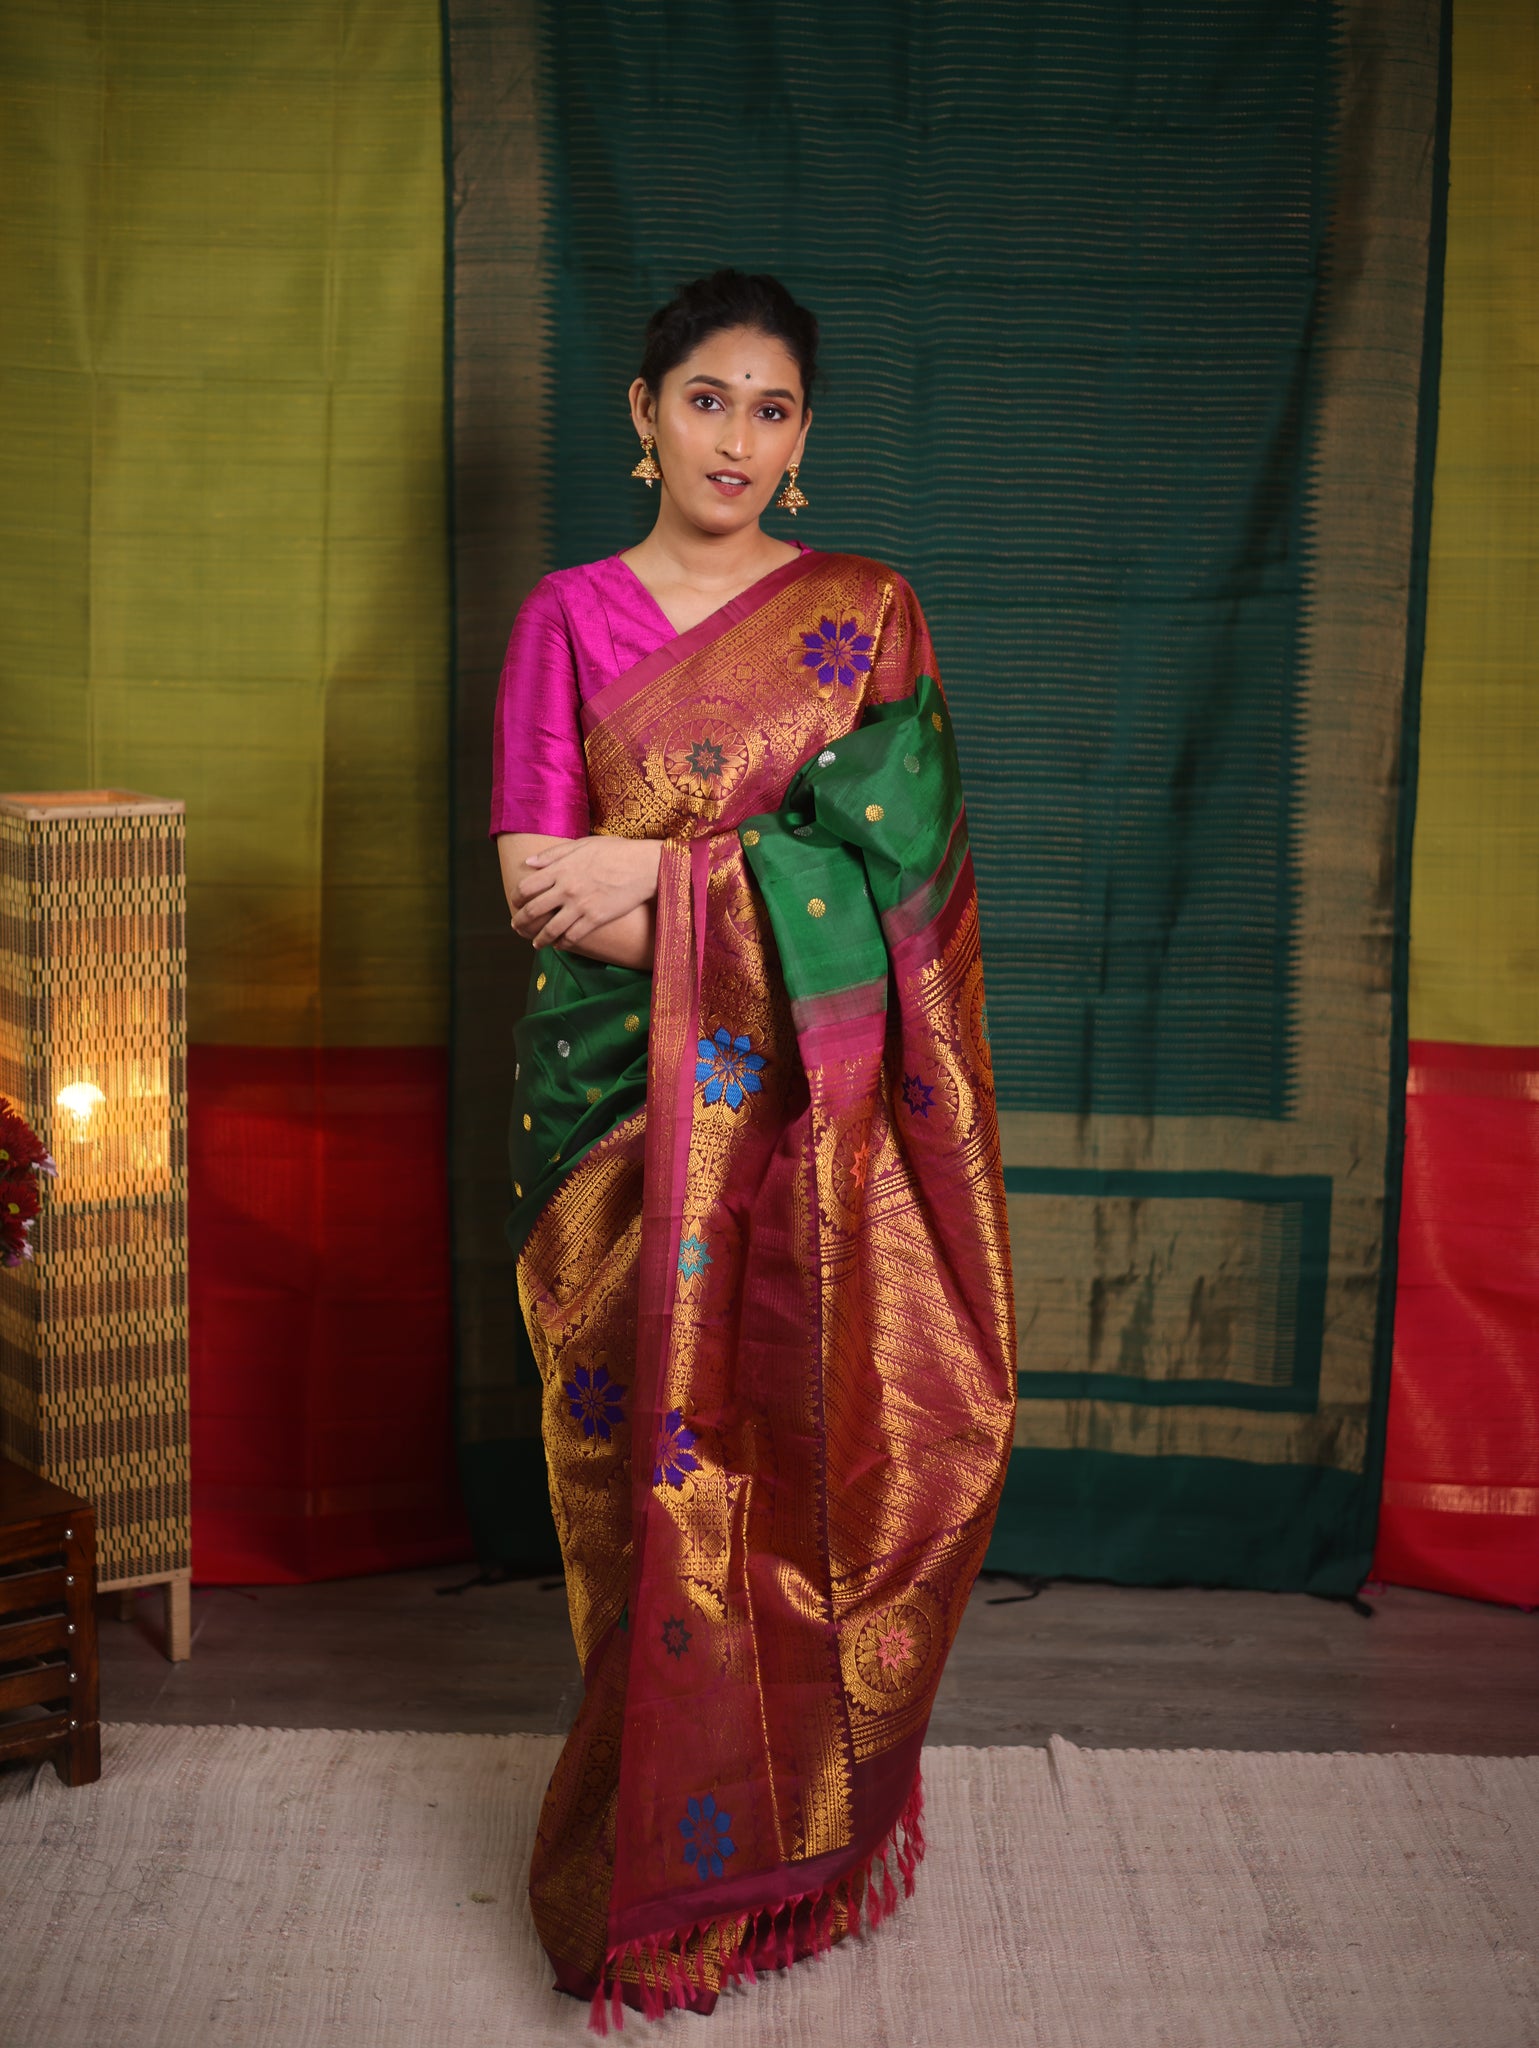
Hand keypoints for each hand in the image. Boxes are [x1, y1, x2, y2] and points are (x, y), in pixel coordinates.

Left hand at [513, 835, 662, 950]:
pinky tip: (559, 945)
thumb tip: (529, 862)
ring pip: (550, 929)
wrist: (644, 865)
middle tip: (517, 927)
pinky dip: (562, 943)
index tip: (516, 902)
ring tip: (536, 944)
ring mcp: (580, 905)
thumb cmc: (615, 851)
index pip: (526, 887)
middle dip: (521, 922)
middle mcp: (566, 888)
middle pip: (533, 910)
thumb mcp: (582, 845)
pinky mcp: (595, 919)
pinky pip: (572, 936)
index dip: (516, 898)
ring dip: (539, 939)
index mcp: (560, 869)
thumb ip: (553, 854)